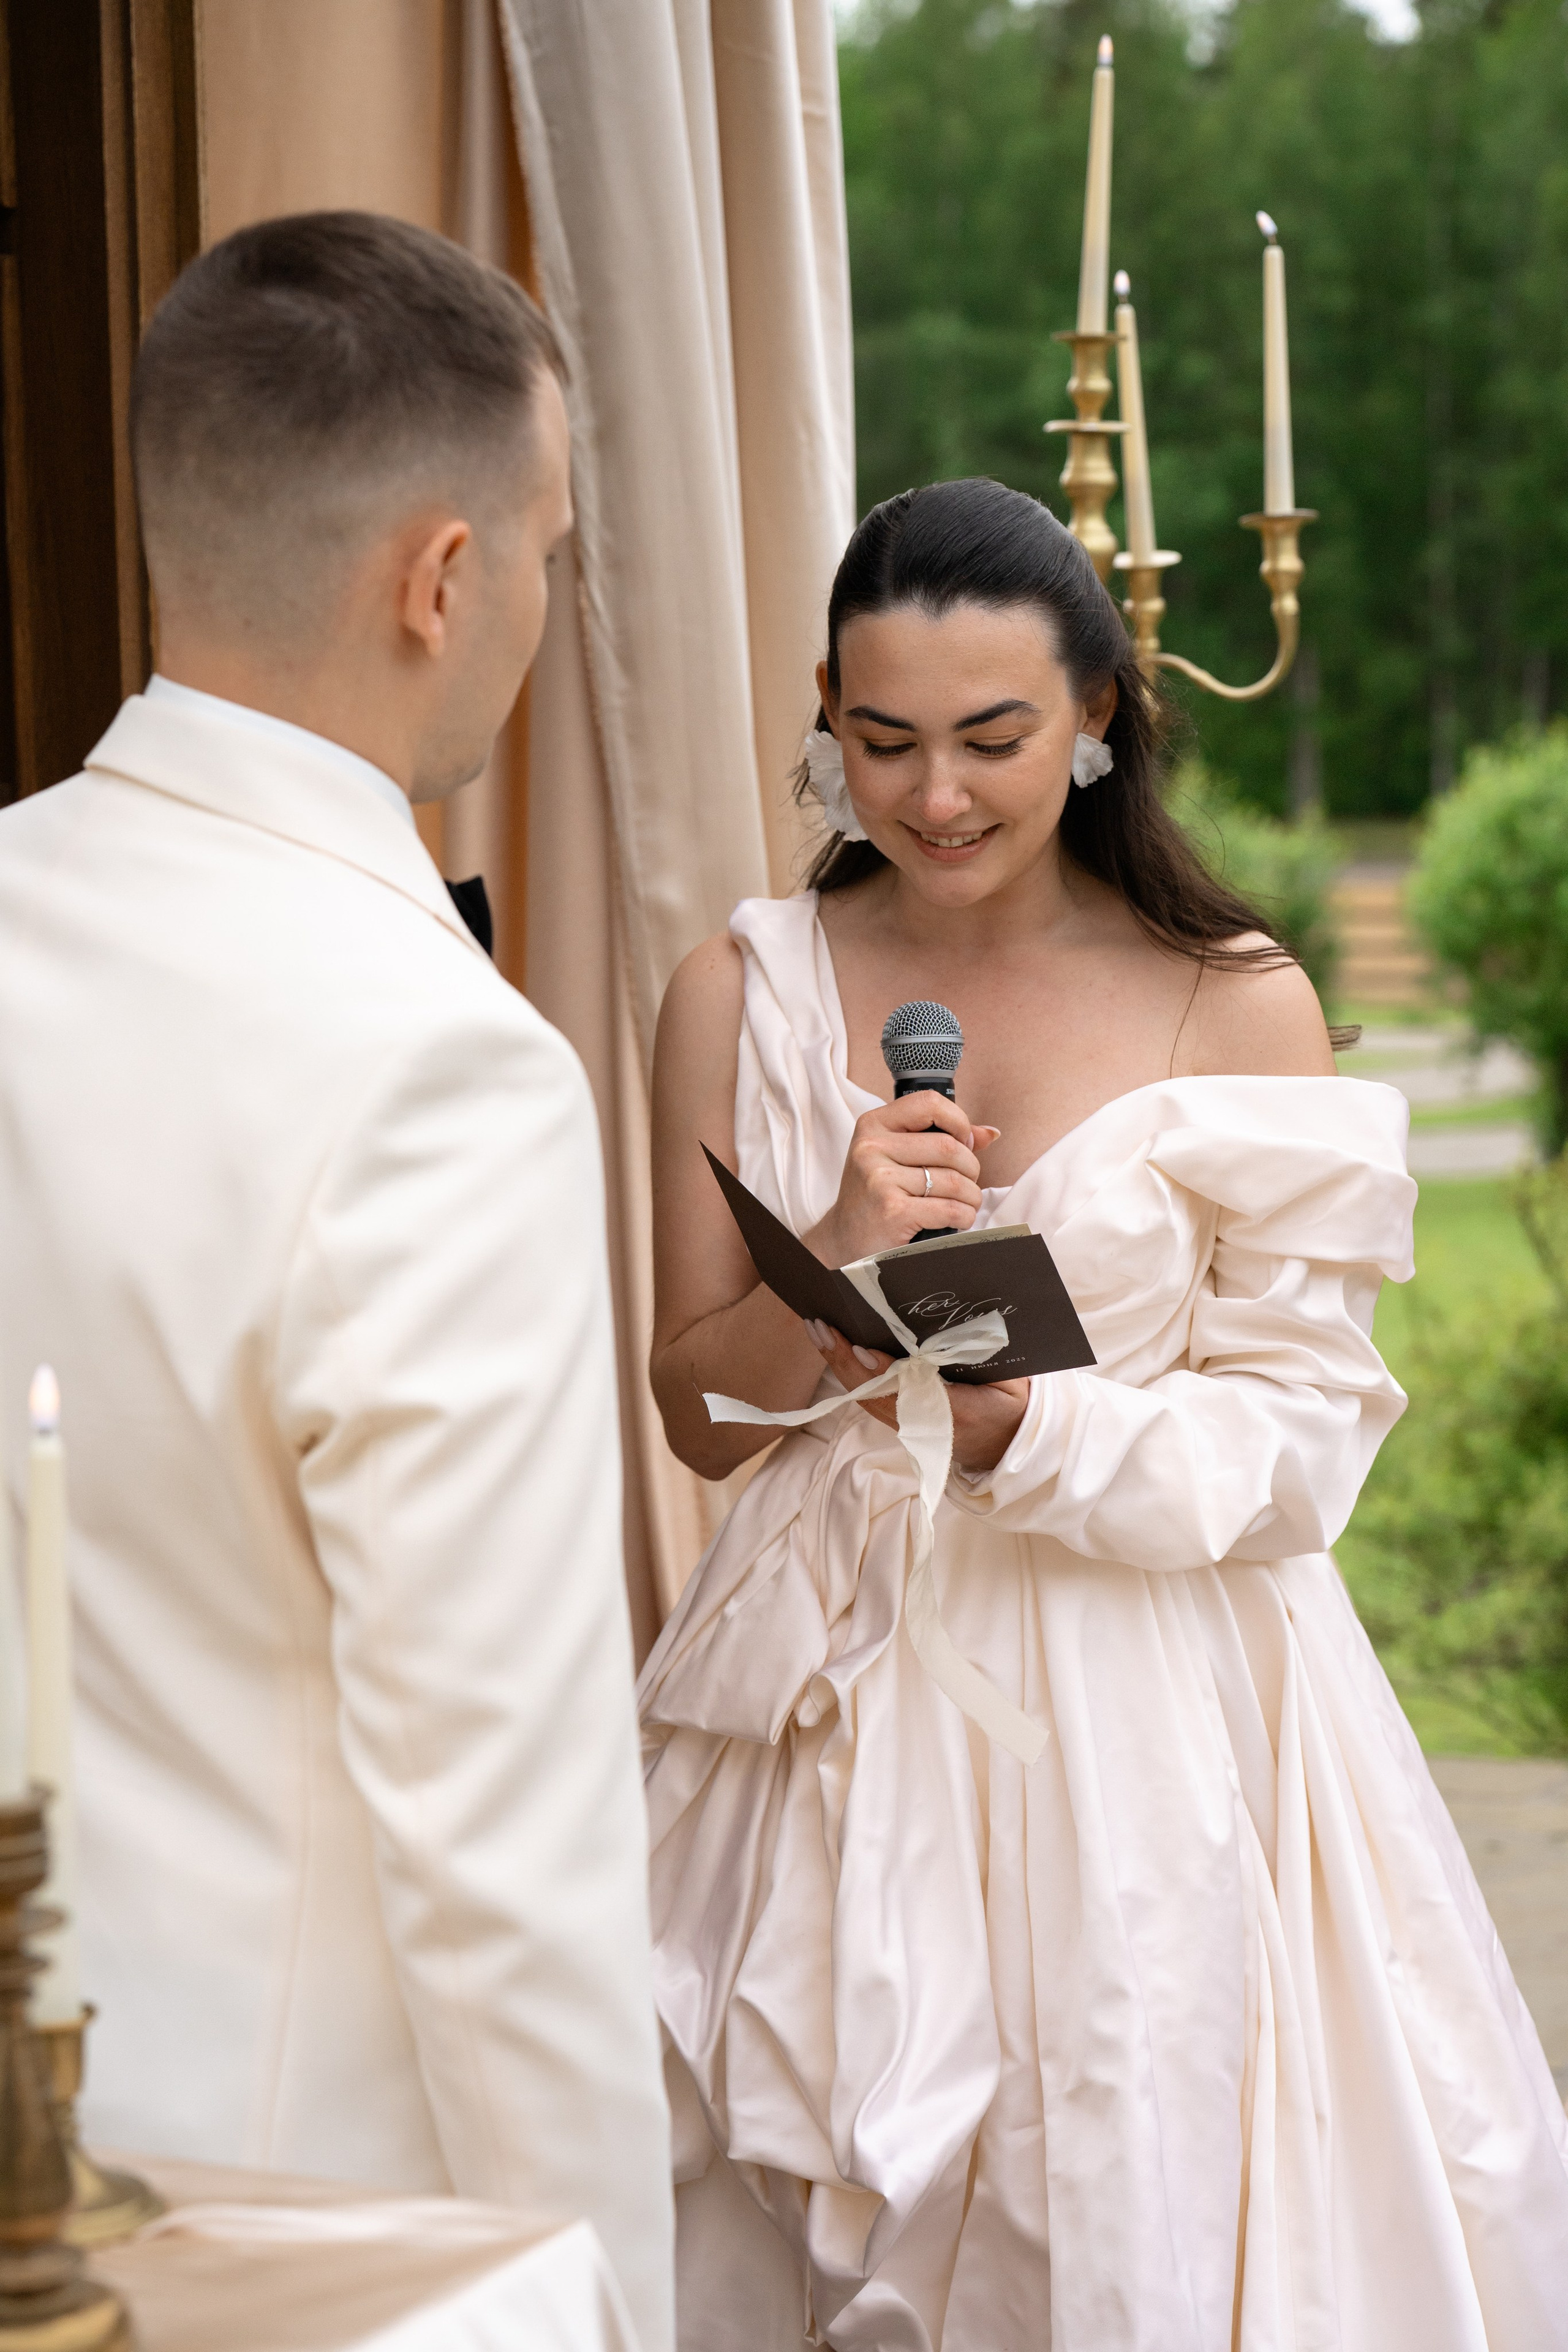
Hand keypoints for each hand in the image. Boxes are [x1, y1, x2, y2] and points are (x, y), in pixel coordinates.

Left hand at [805, 1322, 1028, 1477]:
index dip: (884, 1372)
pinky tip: (831, 1345)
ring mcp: (908, 1427)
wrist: (1003, 1444)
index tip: (861, 1347)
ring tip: (817, 1327)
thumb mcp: (1010, 1381)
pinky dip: (846, 1371)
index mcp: (961, 1413)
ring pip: (864, 1396)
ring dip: (838, 1363)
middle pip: (876, 1394)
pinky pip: (867, 1397)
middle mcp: (926, 1425)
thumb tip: (951, 1323)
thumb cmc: (1008, 1403)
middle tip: (822, 1325)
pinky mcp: (897, 1421)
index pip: (914, 1392)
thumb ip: (979, 1355)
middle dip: (845, 1360)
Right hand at [806, 1093, 1001, 1266]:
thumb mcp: (895, 1157)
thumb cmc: (876, 1196)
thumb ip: (940, 1139)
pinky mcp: (892, 1211)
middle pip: (949, 1147)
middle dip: (971, 1168)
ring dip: (971, 1197)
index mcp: (873, 1125)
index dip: (959, 1121)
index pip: (930, 1103)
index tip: (965, 1142)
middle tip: (966, 1183)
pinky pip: (950, 1209)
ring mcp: (880, 1179)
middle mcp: (872, 1147)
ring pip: (954, 1180)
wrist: (844, 1240)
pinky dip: (964, 1216)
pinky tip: (957, 1219)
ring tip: (964, 1204)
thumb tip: (990, 1133)